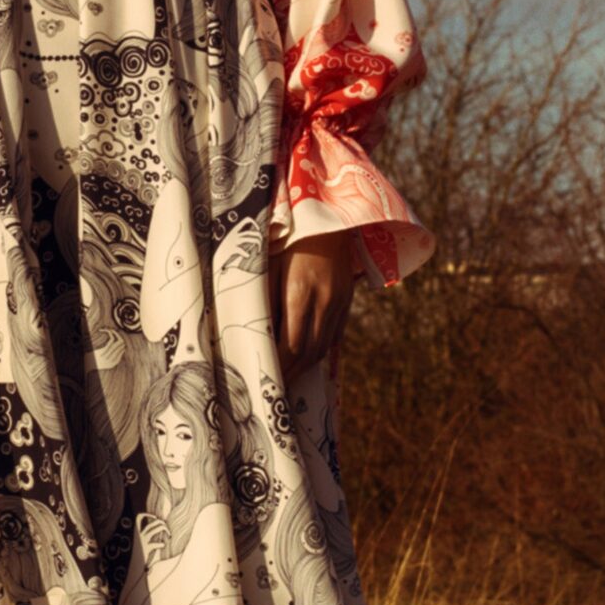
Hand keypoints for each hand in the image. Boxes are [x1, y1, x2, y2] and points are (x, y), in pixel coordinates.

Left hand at [271, 234, 357, 377]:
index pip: (291, 344)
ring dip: (306, 365)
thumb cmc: (288, 238)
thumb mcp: (269, 265)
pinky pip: (334, 334)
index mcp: (300, 292)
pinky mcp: (347, 300)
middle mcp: (324, 301)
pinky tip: (306, 356)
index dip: (280, 366)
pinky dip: (319, 350)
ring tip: (288, 376)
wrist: (327, 217)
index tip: (266, 376)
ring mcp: (339, 301)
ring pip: (324, 346)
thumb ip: (265, 301)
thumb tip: (258, 335)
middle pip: (309, 352)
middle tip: (275, 387)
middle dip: (292, 373)